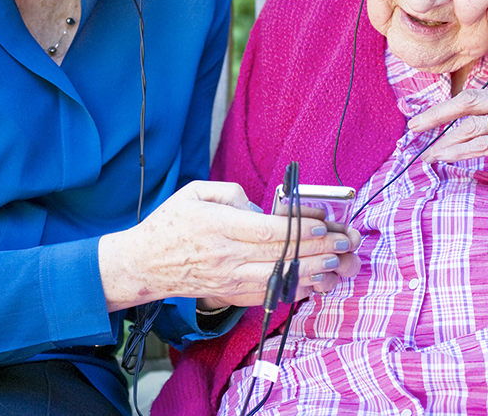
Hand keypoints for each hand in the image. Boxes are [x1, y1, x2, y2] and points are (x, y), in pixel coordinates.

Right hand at [97, 180, 360, 311]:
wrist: (143, 264)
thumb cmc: (169, 224)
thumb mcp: (195, 192)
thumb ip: (231, 192)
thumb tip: (260, 207)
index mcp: (220, 227)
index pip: (268, 231)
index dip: (301, 229)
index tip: (324, 224)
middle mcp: (227, 257)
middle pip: (281, 255)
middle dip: (318, 249)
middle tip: (344, 242)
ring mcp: (229, 280)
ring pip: (279, 279)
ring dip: (313, 272)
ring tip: (338, 263)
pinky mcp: (229, 294)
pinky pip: (268, 294)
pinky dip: (294, 289)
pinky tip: (315, 282)